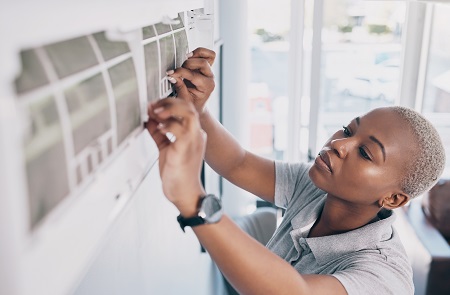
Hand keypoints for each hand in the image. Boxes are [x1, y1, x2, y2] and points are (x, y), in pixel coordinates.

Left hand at [146, 98, 206, 215]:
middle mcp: (197, 135)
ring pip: (188, 114)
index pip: (186, 109)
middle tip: (153, 106)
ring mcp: (193, 141)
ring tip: (155, 112)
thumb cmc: (178, 174)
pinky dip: (168, 125)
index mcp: (193, 134)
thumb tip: (148, 120)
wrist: (185, 194)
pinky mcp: (186, 150)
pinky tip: (158, 128)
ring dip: (170, 109)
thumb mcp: (166, 149)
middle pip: (188, 106)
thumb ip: (159, 134)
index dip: (169, 102)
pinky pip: (181, 130)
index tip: (153, 104)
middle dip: (169, 102)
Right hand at [167, 47, 215, 113]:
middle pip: (202, 63)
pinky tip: (191, 56)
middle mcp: (210, 78)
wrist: (198, 106)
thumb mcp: (184, 98)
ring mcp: (210, 71)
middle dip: (187, 64)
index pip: (193, 75)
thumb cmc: (192, 103)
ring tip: (186, 58)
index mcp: (207, 87)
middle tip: (178, 69)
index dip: (180, 72)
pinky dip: (201, 52)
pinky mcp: (207, 67)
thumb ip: (179, 86)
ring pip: (208, 56)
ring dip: (195, 55)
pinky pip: (210, 55)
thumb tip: (172, 75)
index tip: (170, 73)